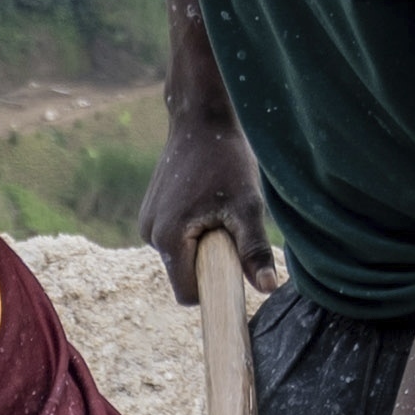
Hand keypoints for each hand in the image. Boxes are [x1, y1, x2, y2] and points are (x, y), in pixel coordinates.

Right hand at [139, 124, 269, 295]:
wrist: (201, 120)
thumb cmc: (226, 160)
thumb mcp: (247, 206)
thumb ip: (254, 250)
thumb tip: (267, 288)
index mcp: (168, 239)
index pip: (188, 293)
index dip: (214, 287)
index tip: (235, 266)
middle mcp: (149, 234)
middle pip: (184, 275)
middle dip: (209, 262)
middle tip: (228, 226)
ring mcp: (146, 223)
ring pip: (180, 257)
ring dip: (202, 246)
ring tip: (217, 209)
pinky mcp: (150, 213)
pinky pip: (175, 240)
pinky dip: (193, 232)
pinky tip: (205, 203)